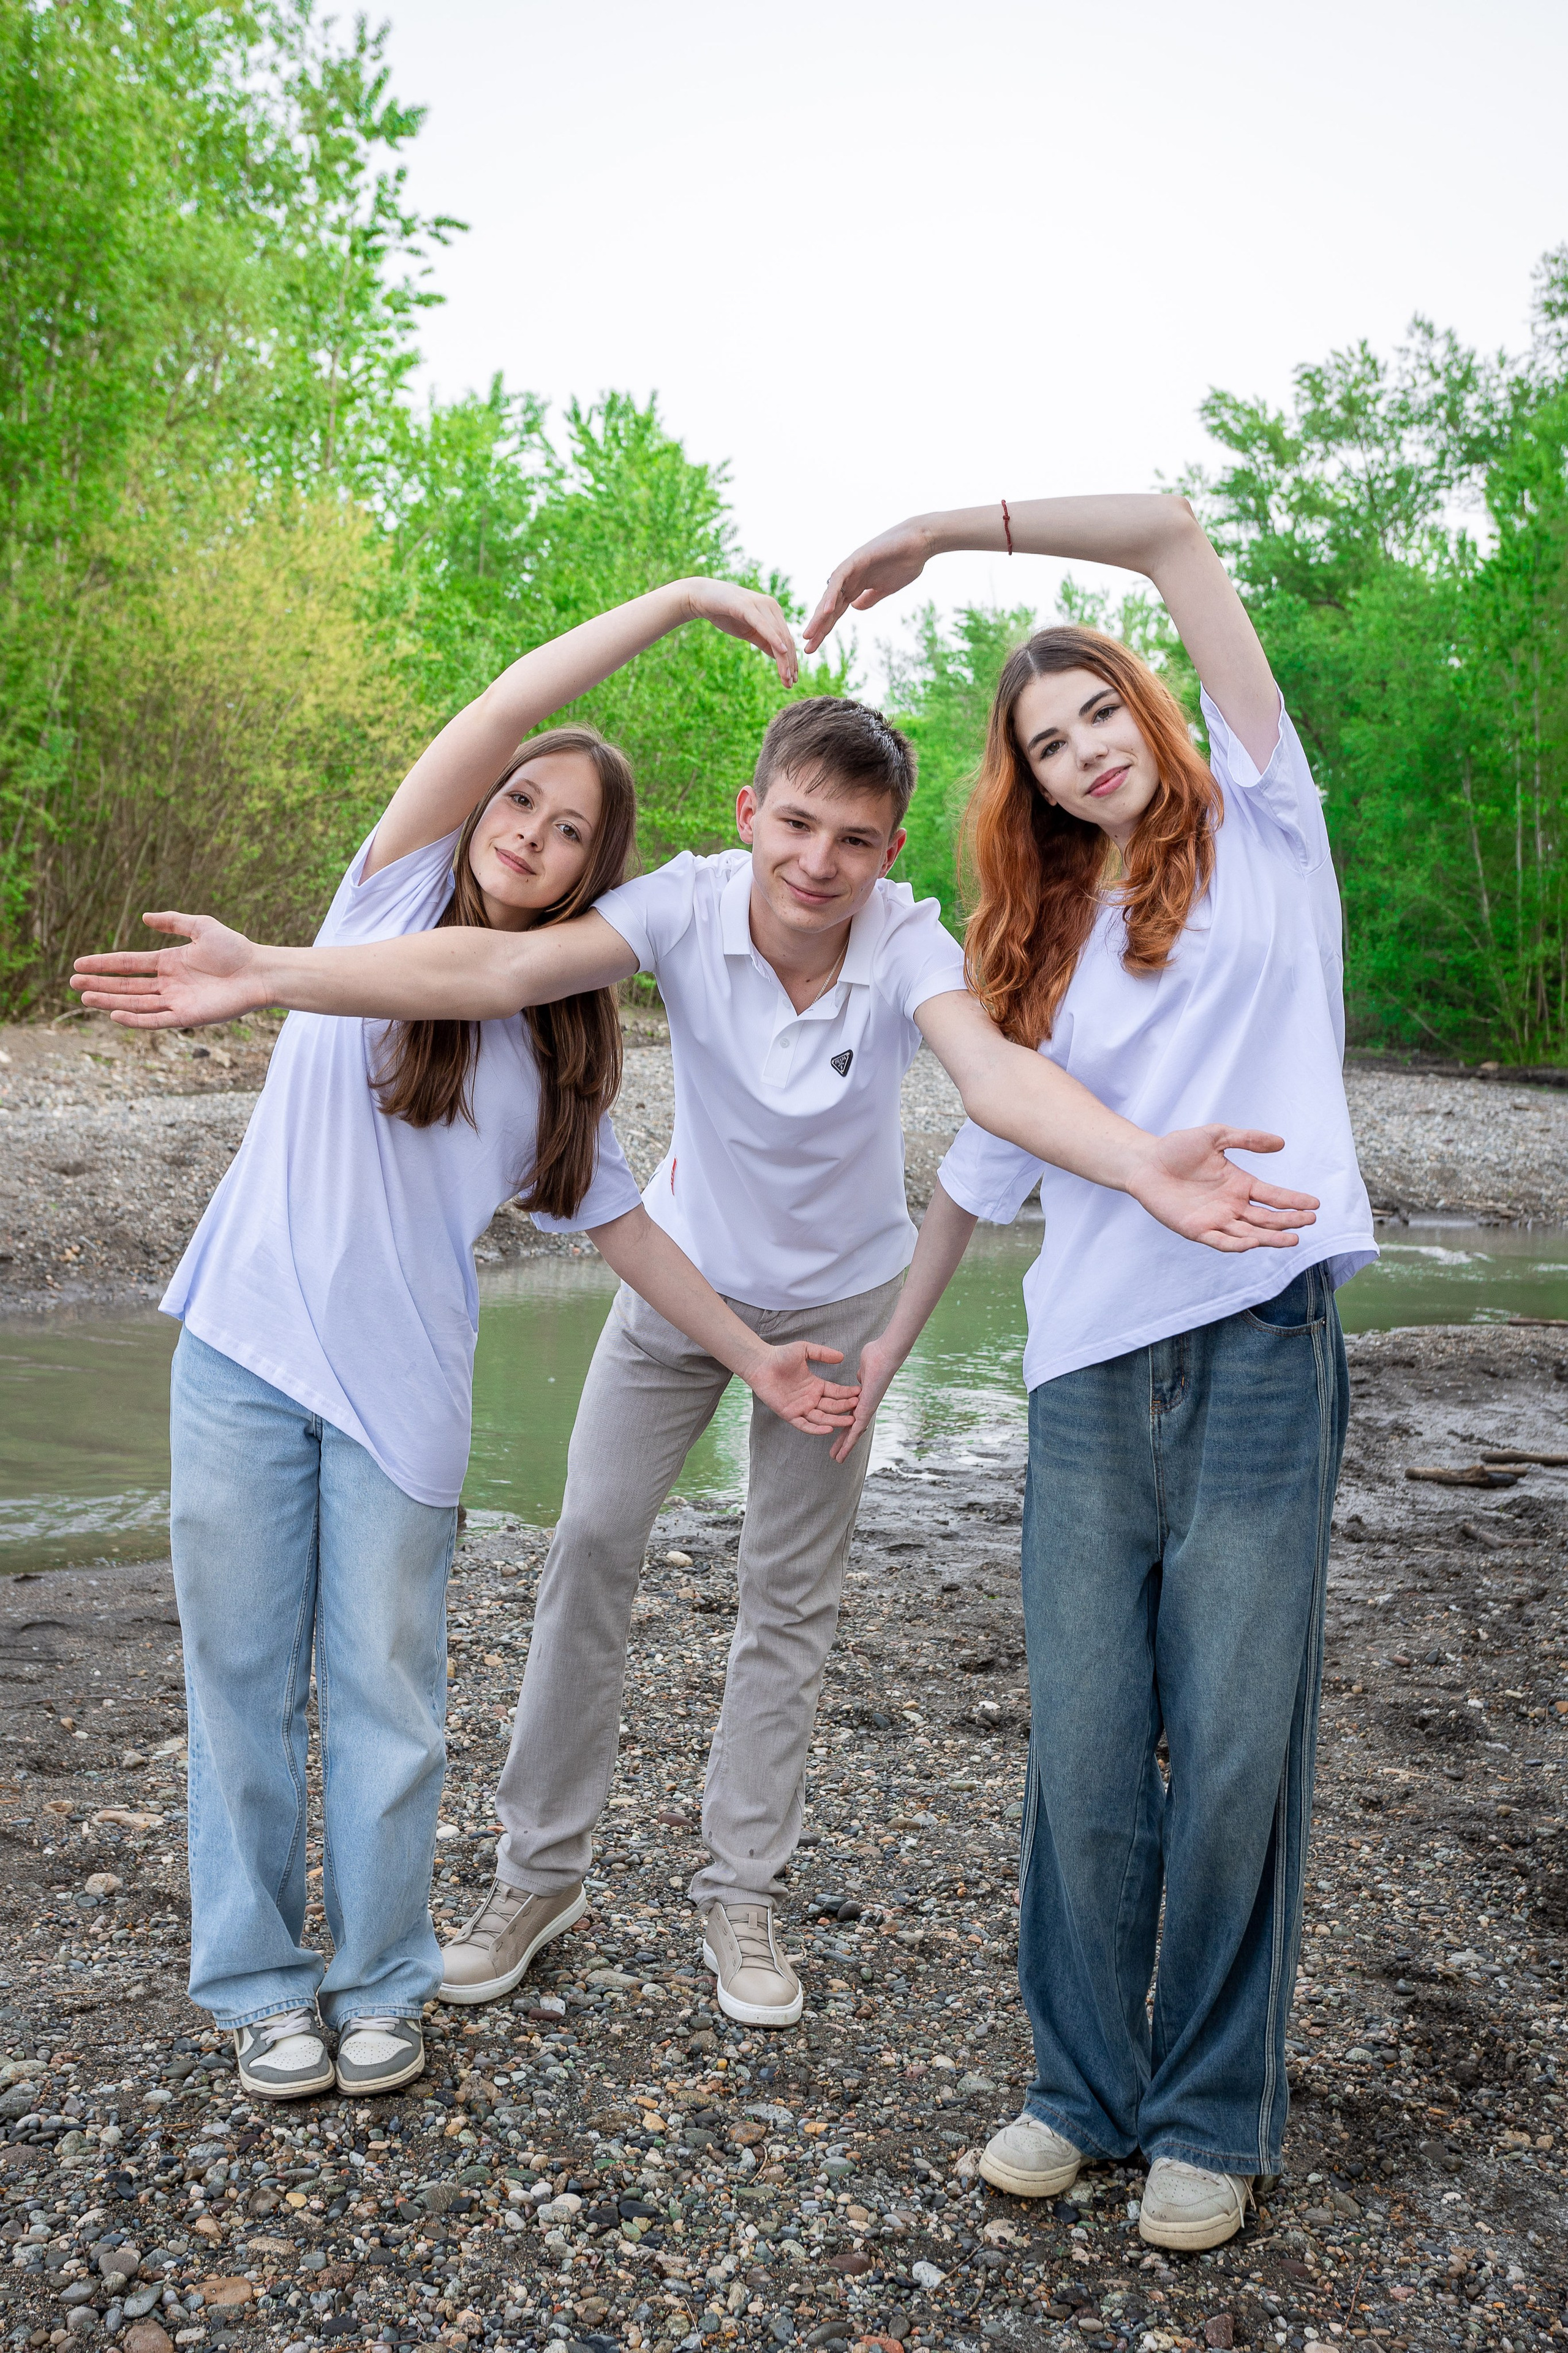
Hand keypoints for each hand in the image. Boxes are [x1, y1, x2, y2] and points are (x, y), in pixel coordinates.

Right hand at [71, 912, 267, 1027]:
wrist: (261, 972)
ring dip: (110, 1001)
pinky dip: (135, 1020)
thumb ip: (173, 921)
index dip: (104, 964)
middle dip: (100, 985)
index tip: (79, 963)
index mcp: (169, 963)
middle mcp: (169, 984)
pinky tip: (115, 1014)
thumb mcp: (202, 927)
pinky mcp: (187, 1017)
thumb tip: (144, 917)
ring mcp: (177, 1001)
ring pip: (136, 1004)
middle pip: (127, 986)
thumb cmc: (236, 949)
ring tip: (85, 998)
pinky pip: (156, 1021)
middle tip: (73, 983)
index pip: (129, 964)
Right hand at [685, 579, 798, 685]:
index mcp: (773, 612)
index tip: (792, 680)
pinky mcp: (748, 606)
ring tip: (786, 676)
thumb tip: (779, 655)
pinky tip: (781, 652)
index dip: (791, 661)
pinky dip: (774, 638)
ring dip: (784, 658)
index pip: (787, 640)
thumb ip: (764, 641)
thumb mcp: (748, 631)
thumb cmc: (725, 614)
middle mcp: (771, 606)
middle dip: (789, 664)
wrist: (702, 597)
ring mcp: (760, 605)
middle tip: (791, 684)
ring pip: (778, 635)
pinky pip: (764, 625)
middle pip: (786, 640)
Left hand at [743, 1341, 859, 1435]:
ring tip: (849, 1421)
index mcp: (815, 1385)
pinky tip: (828, 1429)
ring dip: (836, 1420)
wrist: (760, 1363)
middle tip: (859, 1407)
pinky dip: (816, 1429)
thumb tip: (842, 1357)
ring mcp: (800, 1407)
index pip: (835, 1392)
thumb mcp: (805, 1350)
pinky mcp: (789, 1414)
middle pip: (832, 1406)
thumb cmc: (780, 1355)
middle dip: (845, 1407)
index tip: (860, 1393)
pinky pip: (805, 1425)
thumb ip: (822, 1353)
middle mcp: (810, 1398)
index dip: (847, 1393)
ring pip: (822, 1418)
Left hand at [802, 517, 932, 651]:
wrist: (920, 543)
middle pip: (829, 607)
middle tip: (807, 648)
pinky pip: (839, 579)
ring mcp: (851, 568)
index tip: (814, 646)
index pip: (836, 612)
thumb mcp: (885, 589)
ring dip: (819, 615)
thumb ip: (869, 598)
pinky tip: (825, 611)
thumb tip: (854, 608)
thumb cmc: (906, 563)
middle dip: (818, 627)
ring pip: (830, 595)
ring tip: (809, 634)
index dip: (825, 629)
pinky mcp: (857, 559)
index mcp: (855, 587)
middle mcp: (849, 579)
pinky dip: (832, 595)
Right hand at [828, 1334, 905, 1463]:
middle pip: (852, 1429)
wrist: (885, 1354)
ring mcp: (867, 1410)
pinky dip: (849, 1442)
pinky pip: (856, 1430)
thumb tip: (861, 1377)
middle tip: (835, 1454)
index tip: (836, 1433)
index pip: (851, 1417)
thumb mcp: (863, 1369)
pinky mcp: (867, 1411)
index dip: (843, 1427)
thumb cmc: (876, 1356)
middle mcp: (865, 1407)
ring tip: (837, 1459)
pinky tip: (843, 1452)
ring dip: (845, 1447)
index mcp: (863, 1399)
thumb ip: (861, 1376)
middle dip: (843, 1441)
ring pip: (854, 1434)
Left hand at [1127, 1127, 1318, 1251]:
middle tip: (1310, 1221)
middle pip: (1266, 1218)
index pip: (1272, 1196)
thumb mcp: (1216, 1136)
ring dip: (1271, 1237)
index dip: (1293, 1201)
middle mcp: (1231, 1205)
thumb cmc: (1177, 1148)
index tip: (1315, 1204)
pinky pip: (1220, 1240)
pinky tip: (1254, 1243)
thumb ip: (1247, 1139)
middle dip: (1289, 1221)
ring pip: (1249, 1233)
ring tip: (1293, 1239)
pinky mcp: (1196, 1229)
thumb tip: (1281, 1142)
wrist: (1145, 1161)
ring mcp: (1215, 1219)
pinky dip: (1237, 1244)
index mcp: (1239, 1184)